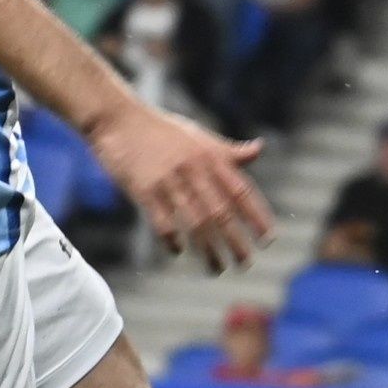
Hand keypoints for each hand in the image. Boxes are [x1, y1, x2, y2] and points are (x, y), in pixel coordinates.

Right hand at [90, 102, 272, 273]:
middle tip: (246, 263)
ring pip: (195, 222)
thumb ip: (228, 150)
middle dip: (236, 241)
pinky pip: (163, 222)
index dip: (257, 216)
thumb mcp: (199, 136)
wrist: (119, 119)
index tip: (268, 239)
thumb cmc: (161, 130)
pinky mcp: (144, 189)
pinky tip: (177, 251)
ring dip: (209, 250)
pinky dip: (172, 239)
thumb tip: (259, 150)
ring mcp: (169, 180)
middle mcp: (194, 169)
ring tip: (218, 269)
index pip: (242, 191)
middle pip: (222, 212)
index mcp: (210, 156)